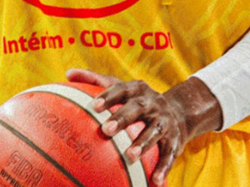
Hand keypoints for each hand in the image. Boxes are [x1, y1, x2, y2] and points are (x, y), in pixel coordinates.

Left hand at [68, 69, 220, 186]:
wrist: (180, 111)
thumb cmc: (139, 101)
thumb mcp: (122, 88)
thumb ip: (96, 81)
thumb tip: (68, 73)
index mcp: (138, 89)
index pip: (122, 89)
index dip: (109, 96)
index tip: (94, 106)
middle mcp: (153, 103)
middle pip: (138, 108)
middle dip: (123, 118)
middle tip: (106, 130)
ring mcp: (165, 121)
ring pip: (155, 131)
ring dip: (144, 143)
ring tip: (130, 156)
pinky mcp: (176, 139)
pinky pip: (170, 154)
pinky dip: (164, 167)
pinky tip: (155, 181)